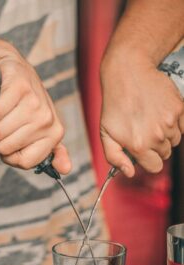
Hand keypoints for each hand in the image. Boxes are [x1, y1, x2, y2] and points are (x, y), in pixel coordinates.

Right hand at [0, 38, 70, 173]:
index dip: (8, 158)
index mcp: (55, 133)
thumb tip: (66, 170)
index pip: (26, 162)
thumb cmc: (24, 103)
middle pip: (8, 148)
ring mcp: (35, 102)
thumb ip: (50, 150)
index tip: (3, 148)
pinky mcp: (20, 87)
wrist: (13, 69)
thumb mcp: (39, 128)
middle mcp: (48, 119)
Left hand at [100, 50, 183, 176]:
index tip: (143, 151)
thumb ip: (115, 157)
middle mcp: (157, 136)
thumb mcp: (105, 133)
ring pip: (174, 140)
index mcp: (139, 145)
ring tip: (151, 119)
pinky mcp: (179, 108)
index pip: (155, 167)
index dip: (148, 160)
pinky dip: (174, 123)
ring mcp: (170, 122)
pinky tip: (160, 113)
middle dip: (155, 146)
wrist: (128, 74)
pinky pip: (182, 126)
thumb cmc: (114, 104)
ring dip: (165, 134)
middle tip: (144, 130)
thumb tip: (129, 173)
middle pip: (165, 153)